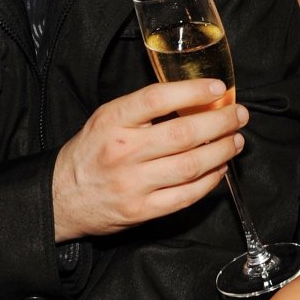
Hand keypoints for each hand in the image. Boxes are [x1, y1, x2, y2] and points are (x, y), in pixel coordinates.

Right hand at [52, 79, 245, 240]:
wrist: (60, 198)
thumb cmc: (90, 153)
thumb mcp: (107, 119)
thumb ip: (143, 109)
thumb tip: (195, 98)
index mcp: (112, 121)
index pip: (156, 99)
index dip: (192, 91)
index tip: (218, 88)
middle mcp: (122, 151)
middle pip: (183, 134)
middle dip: (220, 122)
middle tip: (239, 115)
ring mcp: (132, 184)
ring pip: (190, 166)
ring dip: (221, 151)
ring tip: (236, 140)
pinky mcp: (141, 211)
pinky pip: (186, 196)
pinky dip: (209, 181)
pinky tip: (220, 168)